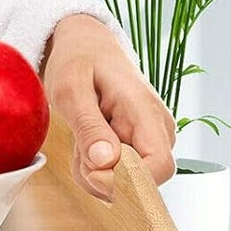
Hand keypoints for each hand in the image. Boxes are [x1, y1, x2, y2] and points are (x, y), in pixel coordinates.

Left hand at [39, 13, 176, 201]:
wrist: (86, 46)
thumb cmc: (78, 61)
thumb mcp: (70, 87)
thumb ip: (88, 125)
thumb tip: (105, 162)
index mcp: (145, 111)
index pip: (160, 166)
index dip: (127, 180)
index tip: (91, 168)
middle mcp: (158, 130)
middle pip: (142, 182)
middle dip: (102, 175)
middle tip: (76, 143)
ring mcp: (152, 141)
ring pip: (127, 184)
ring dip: (94, 171)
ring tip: (80, 136)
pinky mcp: (140, 149)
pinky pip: (120, 177)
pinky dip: (95, 169)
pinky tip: (86, 144)